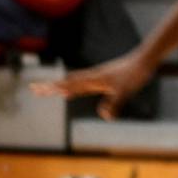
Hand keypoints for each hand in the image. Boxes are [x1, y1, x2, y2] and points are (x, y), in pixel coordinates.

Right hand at [32, 49, 154, 117]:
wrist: (143, 60)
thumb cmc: (134, 75)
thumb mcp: (125, 92)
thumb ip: (114, 104)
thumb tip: (104, 116)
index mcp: (93, 80)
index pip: (69, 85)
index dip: (53, 89)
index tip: (38, 89)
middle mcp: (92, 77)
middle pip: (66, 82)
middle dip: (50, 87)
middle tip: (34, 88)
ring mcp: (97, 76)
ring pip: (73, 81)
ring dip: (60, 85)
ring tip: (50, 89)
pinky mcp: (103, 77)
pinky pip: (83, 82)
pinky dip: (73, 86)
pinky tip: (74, 89)